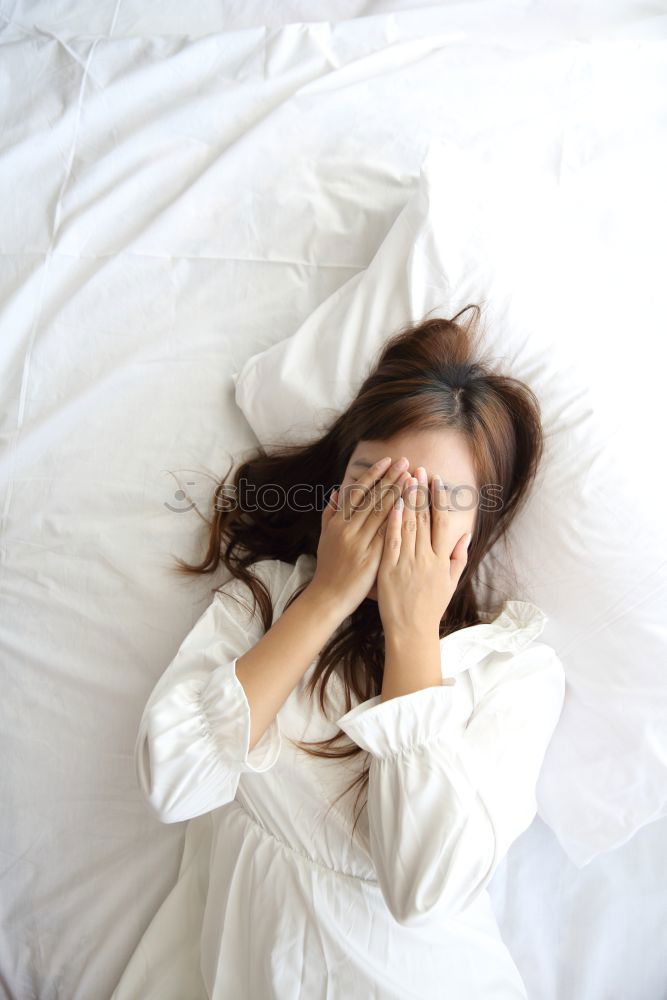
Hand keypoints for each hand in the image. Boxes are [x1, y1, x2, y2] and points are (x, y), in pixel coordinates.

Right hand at [309, 455, 410, 619]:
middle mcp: (348, 530)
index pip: (358, 491)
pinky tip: (412, 507)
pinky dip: (400, 519)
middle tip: (406, 461)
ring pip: (383, 512)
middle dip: (390, 478)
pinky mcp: (372, 558)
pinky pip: (389, 534)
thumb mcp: (325, 537)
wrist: (329, 597)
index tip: (388, 461)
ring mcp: (360, 543)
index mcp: (337, 522)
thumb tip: (336, 492)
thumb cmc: (329, 567)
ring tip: (413, 478)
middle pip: (373, 498)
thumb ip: (330, 514)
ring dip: (399, 493)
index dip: (374, 474)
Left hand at [376, 465, 470, 634]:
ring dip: (407, 499)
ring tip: (405, 478)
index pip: (441, 521)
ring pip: (408, 525)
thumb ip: (459, 557)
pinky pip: (392, 541)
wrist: (412, 630)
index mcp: (441, 558)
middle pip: (424, 518)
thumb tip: (465, 535)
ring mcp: (407, 562)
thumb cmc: (431, 607)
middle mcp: (426, 557)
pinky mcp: (390, 569)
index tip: (436, 480)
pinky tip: (392, 504)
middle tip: (418, 469)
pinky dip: (393, 521)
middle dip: (421, 491)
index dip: (439, 499)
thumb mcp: (451, 582)